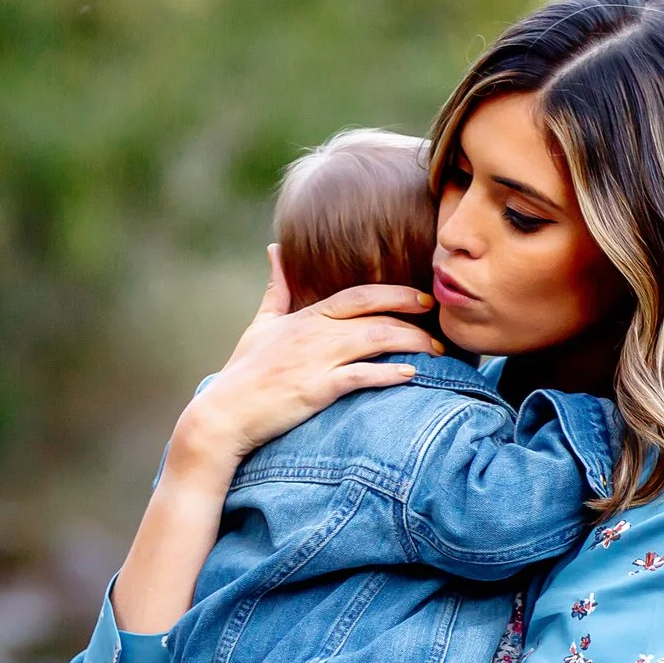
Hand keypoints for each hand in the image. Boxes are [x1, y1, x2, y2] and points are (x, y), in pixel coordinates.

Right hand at [166, 247, 441, 475]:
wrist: (224, 412)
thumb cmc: (244, 371)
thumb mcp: (260, 324)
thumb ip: (276, 289)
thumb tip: (275, 250)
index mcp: (307, 317)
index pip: (359, 296)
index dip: (394, 293)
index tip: (422, 297)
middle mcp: (316, 333)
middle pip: (374, 314)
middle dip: (411, 313)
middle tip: (439, 321)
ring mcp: (316, 360)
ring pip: (374, 340)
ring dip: (411, 343)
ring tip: (436, 351)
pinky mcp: (316, 389)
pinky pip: (359, 376)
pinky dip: (387, 374)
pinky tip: (410, 375)